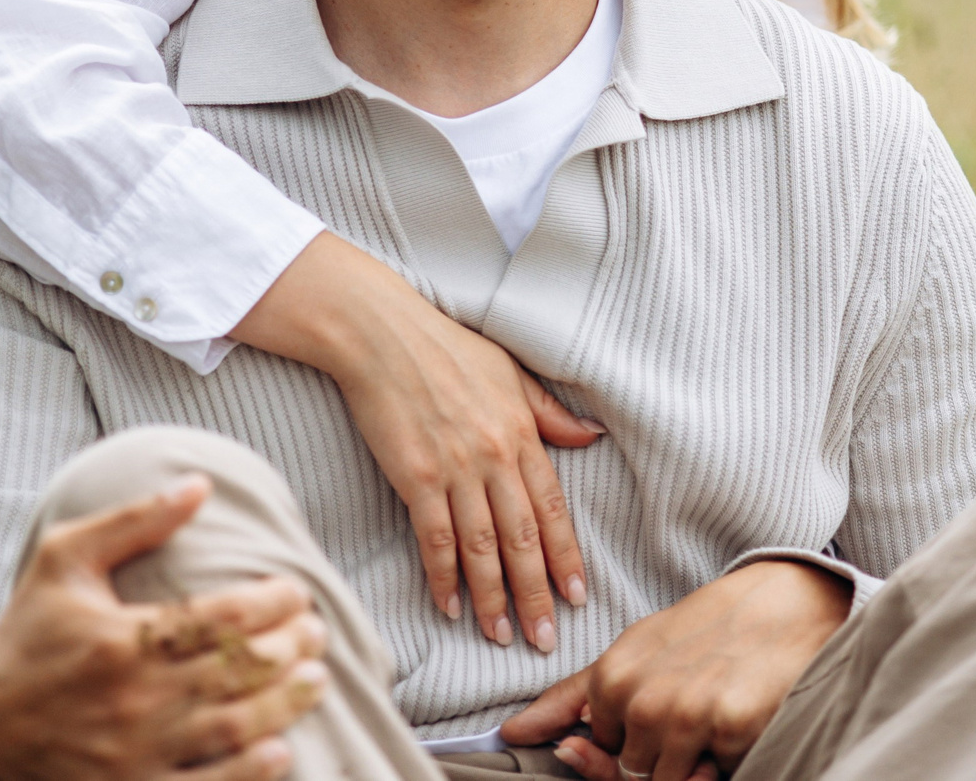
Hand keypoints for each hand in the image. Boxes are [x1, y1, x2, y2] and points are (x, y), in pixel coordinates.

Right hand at [0, 475, 330, 780]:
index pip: (222, 617)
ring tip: (317, 677)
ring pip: (235, 728)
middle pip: (239, 670)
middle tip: (317, 631)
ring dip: (287, 702)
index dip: (274, 602)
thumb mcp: (65, 561)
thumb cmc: (30, 634)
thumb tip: (201, 483)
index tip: (296, 591)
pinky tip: (281, 750)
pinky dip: (251, 773)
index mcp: (121, 639)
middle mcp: (134, 699)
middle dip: (291, 648)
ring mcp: (135, 755)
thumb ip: (134, 519)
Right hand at [232, 233, 602, 650]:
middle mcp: (494, 457)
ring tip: (501, 637)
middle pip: (522, 539)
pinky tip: (451, 606)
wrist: (383, 334)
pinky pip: (434, 539)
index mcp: (522, 433)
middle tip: (545, 639)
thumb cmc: (447, 347)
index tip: (577, 595)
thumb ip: (549, 412)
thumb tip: (592, 436)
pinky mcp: (415, 477)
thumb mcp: (510, 372)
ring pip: (481, 548)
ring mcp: (455, 470)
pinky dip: (443, 577)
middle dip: (536, 594)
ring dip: (493, 598)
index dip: (566, 556)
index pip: (552, 508)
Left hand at [499, 560, 852, 780]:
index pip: (592, 753)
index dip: (619, 748)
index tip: (645, 725)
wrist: (783, 602)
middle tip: (688, 712)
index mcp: (612, 677)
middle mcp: (642, 698)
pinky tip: (736, 717)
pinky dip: (728, 758)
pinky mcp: (731, 729)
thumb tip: (511, 732)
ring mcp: (686, 716)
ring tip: (711, 714)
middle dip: (659, 757)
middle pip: (633, 775)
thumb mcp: (632, 651)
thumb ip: (571, 696)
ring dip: (694, 763)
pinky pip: (717, 776)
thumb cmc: (705, 628)